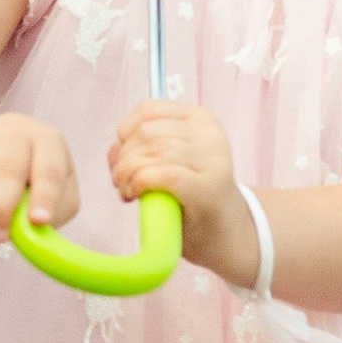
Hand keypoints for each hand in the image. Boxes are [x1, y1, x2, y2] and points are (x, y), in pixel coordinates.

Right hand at [0, 112, 78, 243]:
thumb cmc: (23, 179)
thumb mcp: (47, 194)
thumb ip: (50, 213)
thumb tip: (35, 230)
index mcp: (51, 143)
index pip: (51, 170)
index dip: (45, 197)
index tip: (39, 221)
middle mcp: (22, 132)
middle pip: (11, 170)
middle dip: (6, 207)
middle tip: (2, 236)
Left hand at [109, 100, 257, 286]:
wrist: (226, 233)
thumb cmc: (192, 198)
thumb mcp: (169, 163)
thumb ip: (140, 149)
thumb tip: (115, 150)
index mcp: (201, 119)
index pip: (150, 110)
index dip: (126, 132)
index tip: (124, 156)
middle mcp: (210, 134)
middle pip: (146, 133)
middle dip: (123, 159)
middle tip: (122, 182)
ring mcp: (212, 159)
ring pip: (149, 154)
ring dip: (126, 175)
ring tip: (128, 192)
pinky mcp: (208, 187)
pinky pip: (161, 175)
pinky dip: (139, 183)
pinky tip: (136, 195)